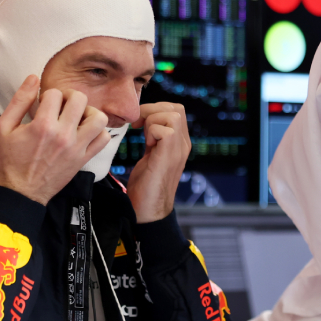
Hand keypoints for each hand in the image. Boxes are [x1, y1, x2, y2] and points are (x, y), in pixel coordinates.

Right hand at [0, 75, 109, 205]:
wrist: (19, 193)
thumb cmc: (8, 161)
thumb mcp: (2, 128)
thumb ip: (18, 101)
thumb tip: (33, 78)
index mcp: (42, 126)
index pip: (55, 93)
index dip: (47, 95)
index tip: (42, 104)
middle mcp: (63, 135)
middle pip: (80, 99)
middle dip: (69, 97)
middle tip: (60, 105)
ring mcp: (76, 148)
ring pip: (98, 118)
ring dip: (88, 112)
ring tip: (76, 117)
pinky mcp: (83, 159)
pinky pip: (103, 139)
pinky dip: (98, 132)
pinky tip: (84, 132)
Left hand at [127, 102, 190, 222]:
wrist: (148, 211)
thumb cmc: (146, 186)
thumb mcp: (151, 155)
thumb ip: (153, 138)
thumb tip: (143, 120)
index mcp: (180, 143)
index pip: (176, 110)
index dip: (156, 109)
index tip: (138, 123)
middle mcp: (183, 145)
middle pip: (177, 109)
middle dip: (153, 110)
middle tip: (138, 125)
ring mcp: (178, 150)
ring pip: (173, 115)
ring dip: (152, 120)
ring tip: (144, 137)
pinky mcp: (168, 157)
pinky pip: (164, 129)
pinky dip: (151, 131)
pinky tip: (146, 145)